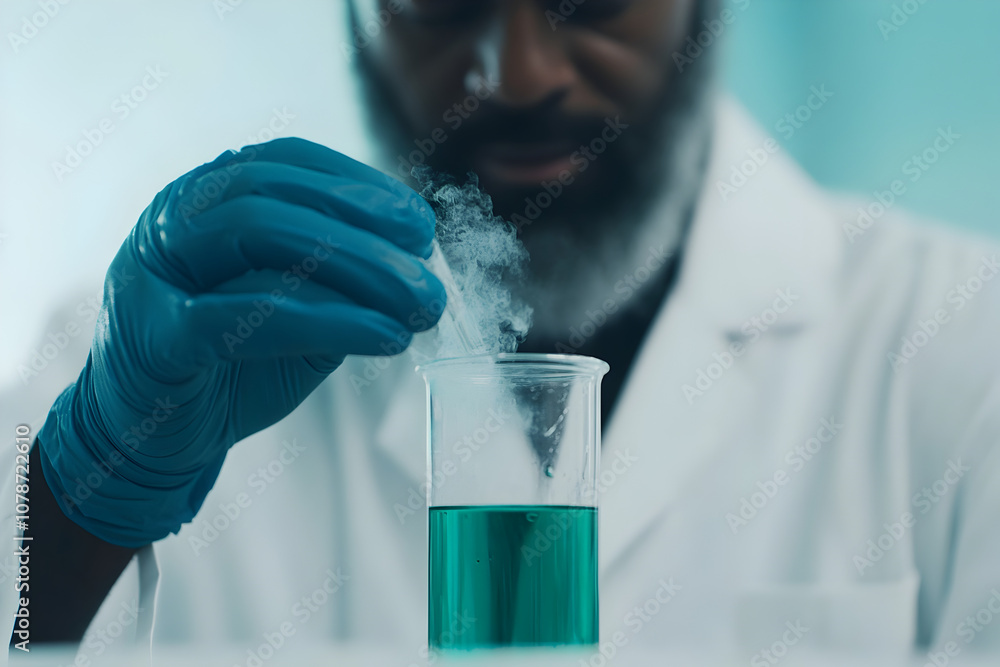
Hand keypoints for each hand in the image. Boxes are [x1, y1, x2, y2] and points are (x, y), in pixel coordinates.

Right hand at [38, 138, 444, 546]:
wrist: (147, 442)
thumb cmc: (226, 370)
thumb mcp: (296, 314)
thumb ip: (339, 283)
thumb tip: (416, 264)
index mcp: (207, 199)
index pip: (287, 162)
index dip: (360, 185)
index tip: (421, 223)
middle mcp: (174, 218)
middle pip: (276, 194)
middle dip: (365, 226)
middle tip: (429, 269)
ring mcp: (156, 269)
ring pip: (257, 232)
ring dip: (355, 264)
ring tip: (418, 304)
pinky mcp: (156, 334)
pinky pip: (246, 314)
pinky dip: (328, 322)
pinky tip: (384, 337)